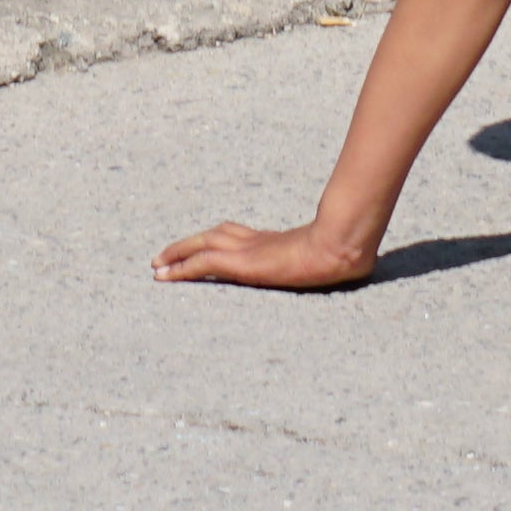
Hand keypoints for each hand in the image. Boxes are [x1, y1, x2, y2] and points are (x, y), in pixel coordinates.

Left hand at [156, 214, 384, 290]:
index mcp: (274, 242)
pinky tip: (164, 276)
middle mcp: (257, 242)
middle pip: (214, 236)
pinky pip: (203, 264)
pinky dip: (181, 268)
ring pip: (202, 246)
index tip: (204, 244)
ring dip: (177, 254)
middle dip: (188, 244)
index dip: (215, 239)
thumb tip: (354, 261)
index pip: (237, 235)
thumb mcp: (334, 257)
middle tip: (163, 256)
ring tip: (157, 265)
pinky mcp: (242, 263)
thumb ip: (331, 257)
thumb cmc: (346, 252)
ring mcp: (249, 250)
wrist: (341, 247)